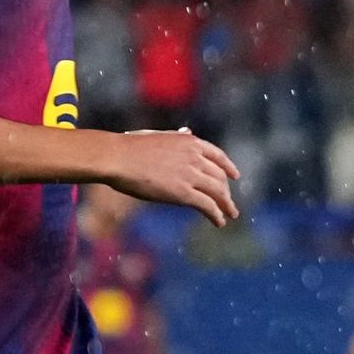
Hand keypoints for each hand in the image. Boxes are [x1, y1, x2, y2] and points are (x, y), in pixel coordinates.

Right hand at [108, 127, 239, 225]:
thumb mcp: (159, 135)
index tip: (235, 176)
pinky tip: (219, 222)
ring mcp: (191, 174)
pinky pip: (207, 205)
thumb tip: (187, 131)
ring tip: (230, 215)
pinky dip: (216, 215)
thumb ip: (176, 136)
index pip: (218, 156)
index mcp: (190, 142)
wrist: (118, 157)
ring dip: (226, 205)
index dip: (228, 167)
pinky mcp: (183, 193)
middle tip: (229, 203)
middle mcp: (195, 157)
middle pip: (219, 176)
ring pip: (218, 192)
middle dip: (226, 191)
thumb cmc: (130, 146)